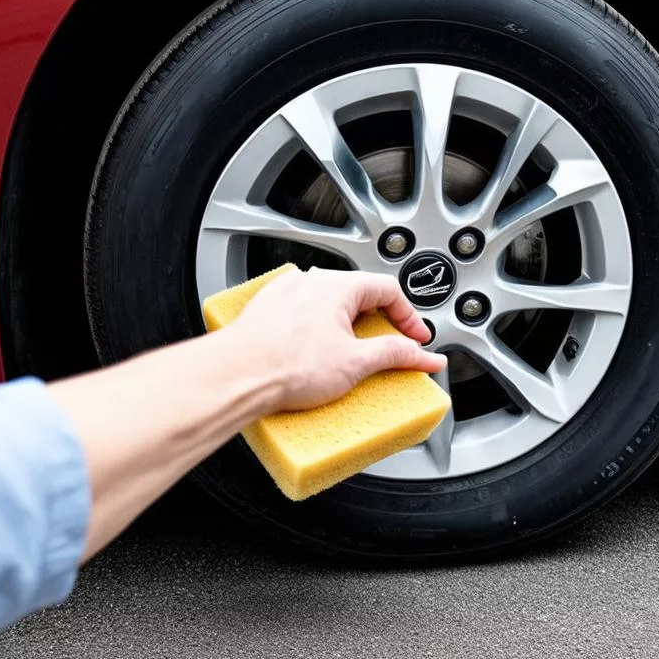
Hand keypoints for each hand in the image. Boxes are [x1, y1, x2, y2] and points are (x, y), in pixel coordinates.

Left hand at [226, 267, 446, 412]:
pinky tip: (314, 359)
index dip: (409, 317)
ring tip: (347, 360)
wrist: (235, 377)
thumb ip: (396, 354)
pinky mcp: (265, 313)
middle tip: (386, 352)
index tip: (415, 340)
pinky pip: (303, 317)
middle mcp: (309, 282)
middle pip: (359, 297)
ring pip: (328, 306)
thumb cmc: (284, 365)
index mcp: (337, 285)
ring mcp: (284, 295)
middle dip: (378, 326)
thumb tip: (422, 355)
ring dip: (346, 330)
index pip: (388, 290)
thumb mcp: (356, 363)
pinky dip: (317, 334)